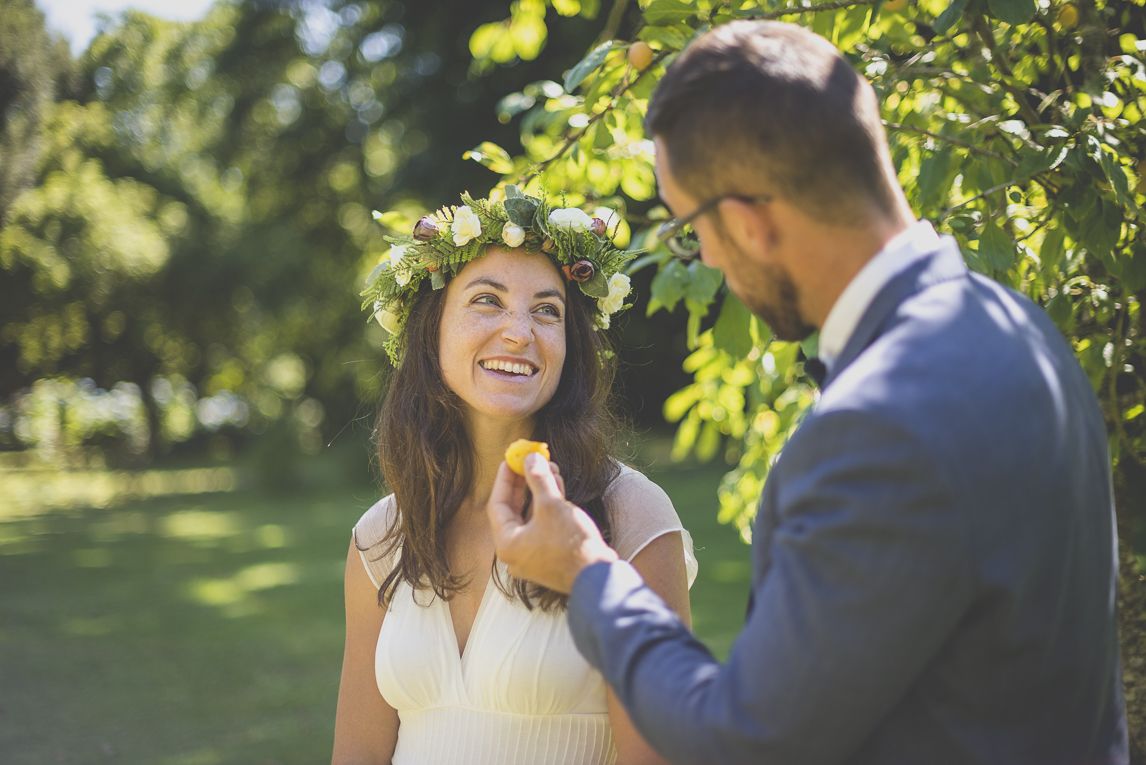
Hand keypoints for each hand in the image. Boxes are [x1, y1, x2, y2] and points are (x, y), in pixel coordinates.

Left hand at [487, 452, 617, 592]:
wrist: (598, 577)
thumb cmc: (572, 546)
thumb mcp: (552, 506)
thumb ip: (538, 479)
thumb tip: (531, 458)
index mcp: (507, 544)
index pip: (497, 504)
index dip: (505, 479)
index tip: (511, 460)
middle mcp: (515, 552)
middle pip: (513, 510)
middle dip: (524, 483)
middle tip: (529, 462)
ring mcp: (532, 556)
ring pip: (530, 516)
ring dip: (539, 492)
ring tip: (550, 469)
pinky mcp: (549, 555)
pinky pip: (542, 525)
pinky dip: (548, 507)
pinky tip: (558, 488)